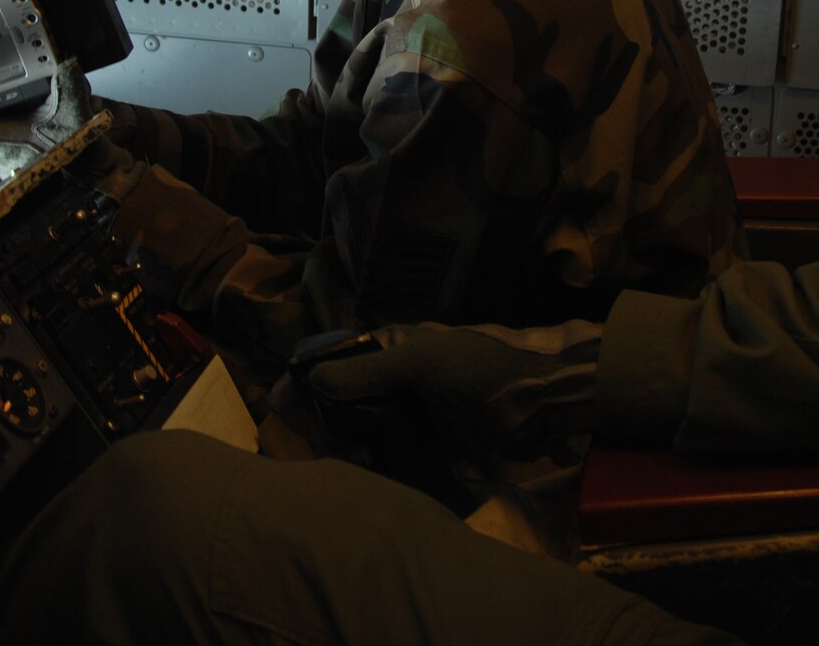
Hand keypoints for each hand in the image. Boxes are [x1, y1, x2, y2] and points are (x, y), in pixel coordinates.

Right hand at [298, 321, 602, 459]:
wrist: (537, 408)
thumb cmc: (481, 372)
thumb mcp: (425, 363)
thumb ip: (371, 371)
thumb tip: (316, 379)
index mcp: (394, 350)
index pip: (337, 359)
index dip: (305, 377)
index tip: (280, 402)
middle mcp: (395, 381)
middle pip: (341, 400)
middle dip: (322, 419)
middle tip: (317, 440)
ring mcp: (409, 414)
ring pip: (358, 430)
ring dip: (345, 443)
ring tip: (351, 456)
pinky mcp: (424, 446)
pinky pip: (384, 454)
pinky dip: (369, 462)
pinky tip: (367, 468)